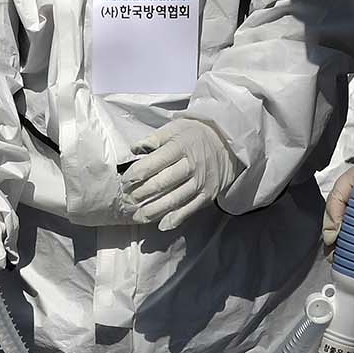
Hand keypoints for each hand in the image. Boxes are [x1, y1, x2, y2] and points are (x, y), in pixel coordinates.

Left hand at [120, 118, 237, 232]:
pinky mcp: (208, 194)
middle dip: (141, 194)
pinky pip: (189, 209)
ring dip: (153, 210)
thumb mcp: (176, 127)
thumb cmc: (197, 134)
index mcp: (180, 147)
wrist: (228, 143)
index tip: (125, 181)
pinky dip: (175, 219)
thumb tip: (134, 149)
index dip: (136, 175)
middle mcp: (191, 166)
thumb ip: (154, 138)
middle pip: (162, 183)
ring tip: (137, 216)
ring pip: (173, 200)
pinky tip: (161, 225)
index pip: (153, 164)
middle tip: (127, 200)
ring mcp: (200, 182)